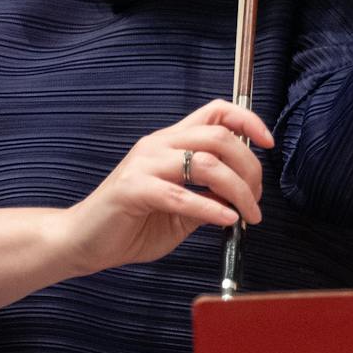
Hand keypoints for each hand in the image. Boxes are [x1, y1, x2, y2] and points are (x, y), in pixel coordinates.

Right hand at [59, 99, 273, 276]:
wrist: (83, 240)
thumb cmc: (131, 224)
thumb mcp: (181, 210)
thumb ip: (208, 197)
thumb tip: (241, 198)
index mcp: (170, 142)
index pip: (215, 112)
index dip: (246, 121)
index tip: (268, 143)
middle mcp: (157, 145)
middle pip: (218, 136)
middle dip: (249, 168)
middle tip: (256, 200)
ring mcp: (143, 164)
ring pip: (205, 162)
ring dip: (236, 190)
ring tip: (246, 216)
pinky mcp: (132, 189)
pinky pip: (179, 194)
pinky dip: (209, 207)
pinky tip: (225, 220)